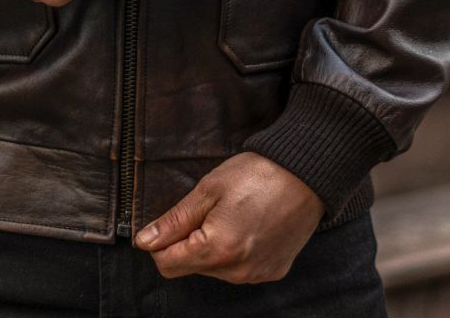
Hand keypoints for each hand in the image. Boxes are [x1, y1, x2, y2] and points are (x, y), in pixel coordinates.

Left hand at [134, 152, 324, 283]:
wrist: (305, 175)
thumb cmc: (255, 175)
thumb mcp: (207, 190)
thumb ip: (174, 220)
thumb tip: (144, 241)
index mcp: (217, 250)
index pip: (167, 265)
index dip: (158, 243)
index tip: (167, 222)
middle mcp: (237, 271)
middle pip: (190, 267)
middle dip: (187, 242)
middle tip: (205, 209)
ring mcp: (256, 275)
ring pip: (214, 269)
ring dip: (210, 246)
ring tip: (229, 213)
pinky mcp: (272, 271)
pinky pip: (238, 268)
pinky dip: (233, 250)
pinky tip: (245, 224)